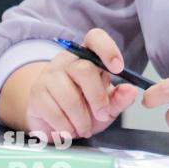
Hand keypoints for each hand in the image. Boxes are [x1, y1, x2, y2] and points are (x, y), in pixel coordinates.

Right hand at [23, 29, 139, 140]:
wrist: (56, 121)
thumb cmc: (85, 107)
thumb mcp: (107, 106)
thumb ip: (120, 98)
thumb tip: (132, 90)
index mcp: (88, 56)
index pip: (95, 38)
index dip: (108, 49)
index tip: (118, 68)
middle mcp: (67, 60)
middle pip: (84, 70)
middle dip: (97, 98)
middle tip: (102, 115)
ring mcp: (49, 75)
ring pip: (69, 96)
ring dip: (81, 119)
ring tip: (84, 128)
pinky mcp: (37, 93)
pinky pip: (54, 111)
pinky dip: (66, 127)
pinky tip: (69, 130)